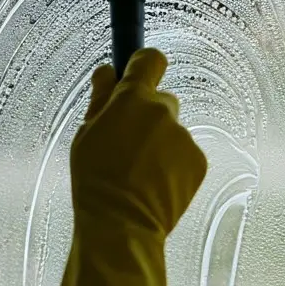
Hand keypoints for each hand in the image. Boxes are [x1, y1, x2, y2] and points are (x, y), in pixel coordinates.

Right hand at [35, 48, 207, 285]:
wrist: (121, 225)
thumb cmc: (95, 181)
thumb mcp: (85, 135)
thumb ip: (100, 98)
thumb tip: (107, 72)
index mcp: (133, 99)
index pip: (150, 59)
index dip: (144, 65)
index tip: (137, 74)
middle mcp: (164, 112)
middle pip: (161, 100)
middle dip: (147, 116)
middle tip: (127, 145)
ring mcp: (184, 137)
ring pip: (172, 131)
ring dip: (160, 143)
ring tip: (138, 173)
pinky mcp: (198, 161)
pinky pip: (184, 154)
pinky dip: (173, 164)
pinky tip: (154, 184)